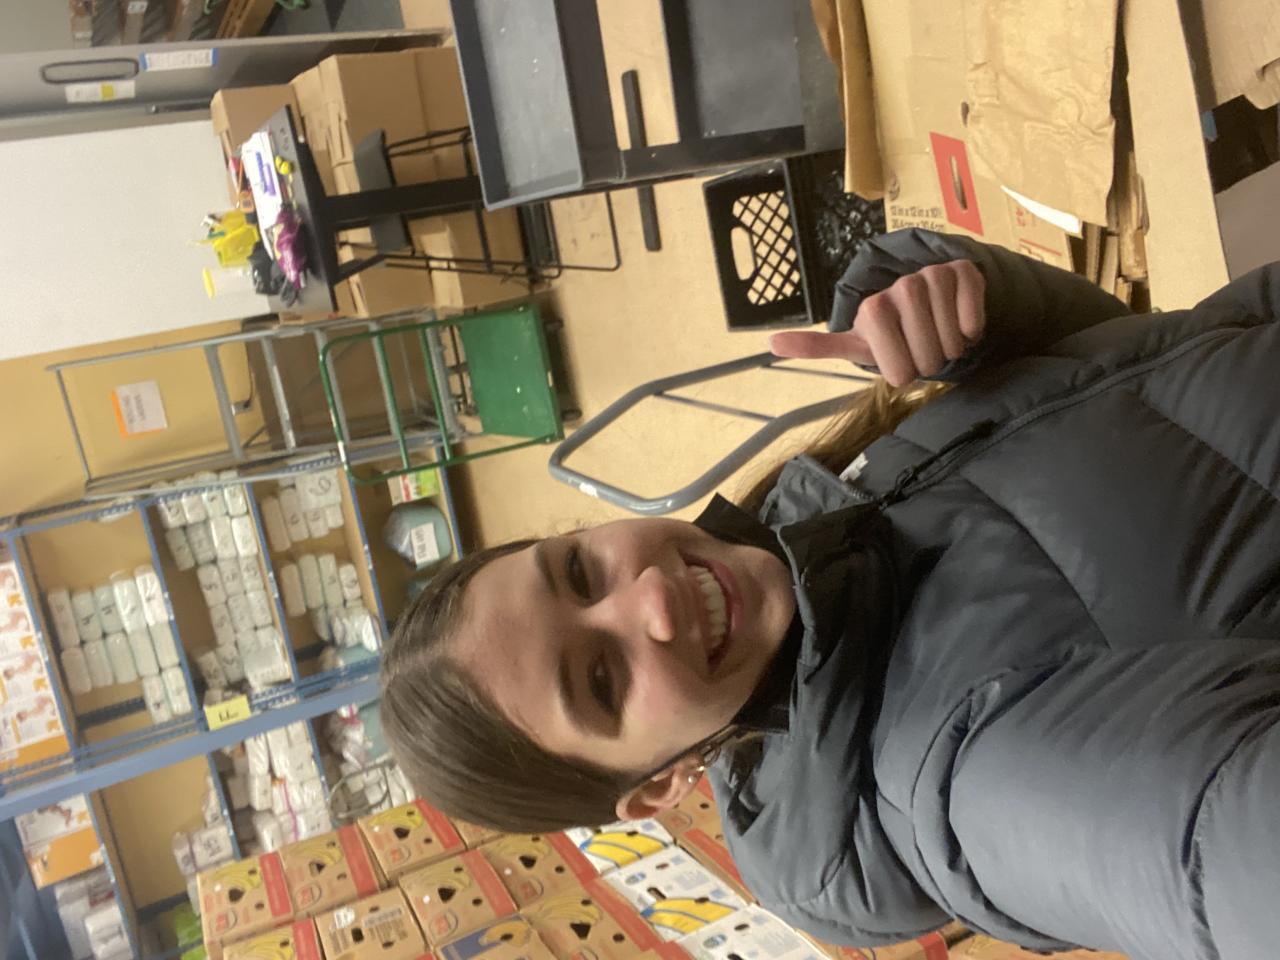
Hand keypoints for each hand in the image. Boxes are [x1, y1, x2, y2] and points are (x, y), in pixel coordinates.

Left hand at [769, 260, 986, 385]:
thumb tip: (770, 343)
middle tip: (922, 349)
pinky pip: (973, 320)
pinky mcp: (963, 271)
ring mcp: (932, 276)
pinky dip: (971, 330)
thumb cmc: (890, 330)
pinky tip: (959, 322)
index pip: (898, 373)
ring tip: (939, 336)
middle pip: (928, 360)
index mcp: (872, 309)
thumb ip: (816, 345)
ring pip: (952, 342)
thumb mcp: (856, 341)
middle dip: (929, 363)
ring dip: (951, 348)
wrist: (928, 300)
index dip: (903, 373)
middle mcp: (900, 287)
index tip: (897, 359)